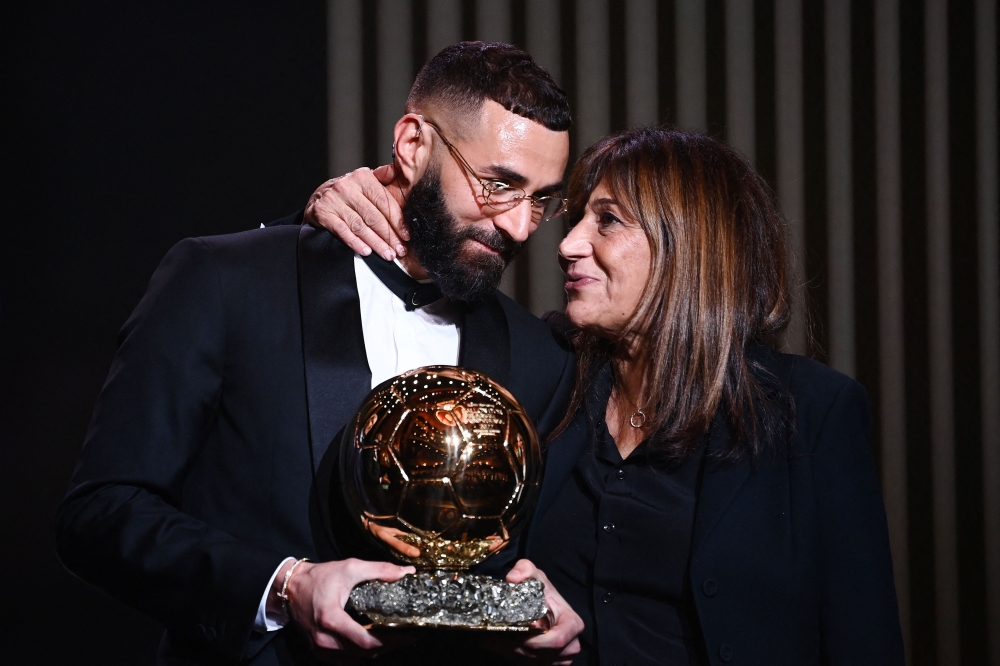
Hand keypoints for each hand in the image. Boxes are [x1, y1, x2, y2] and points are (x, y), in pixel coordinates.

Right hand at [280, 558, 414, 657]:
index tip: (409, 636)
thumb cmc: (320, 576)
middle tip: (404, 636)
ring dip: (374, 651)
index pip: (366, 642)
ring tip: (391, 638)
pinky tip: (370, 643)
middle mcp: (324, 639)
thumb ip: (380, 569)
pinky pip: (344, 660)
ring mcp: (320, 648)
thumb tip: (406, 572)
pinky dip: (359, 655)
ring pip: (356, 659)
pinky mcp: (318, 651)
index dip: (391, 641)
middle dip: (387, 646)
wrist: (291, 587)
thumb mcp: (350, 567)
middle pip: (364, 653)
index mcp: (332, 619)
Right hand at [304, 165, 407, 260]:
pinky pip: (342, 231)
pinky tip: (366, 251)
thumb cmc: (349, 193)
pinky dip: (355, 242)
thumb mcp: (366, 182)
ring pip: (360, 226)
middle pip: (373, 216)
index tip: (407, 236)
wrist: (319, 197)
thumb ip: (384, 179)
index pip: (384, 202)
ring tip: (387, 254)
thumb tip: (400, 171)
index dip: (398, 221)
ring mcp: (333, 200)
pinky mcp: (322, 213)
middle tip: (399, 250)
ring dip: (376, 243)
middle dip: (389, 236)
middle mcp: (347, 186)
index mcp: (362, 177)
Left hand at [483, 559, 583, 664]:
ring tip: (494, 640)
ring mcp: (562, 658)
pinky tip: (500, 645)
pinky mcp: (551, 663)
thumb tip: (513, 578)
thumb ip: (524, 569)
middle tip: (496, 638)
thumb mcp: (535, 575)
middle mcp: (571, 644)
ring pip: (535, 662)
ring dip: (513, 653)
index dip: (537, 641)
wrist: (546, 604)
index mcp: (573, 624)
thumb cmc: (543, 591)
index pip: (557, 640)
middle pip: (543, 654)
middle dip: (518, 648)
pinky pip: (531, 665)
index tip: (517, 633)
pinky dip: (513, 657)